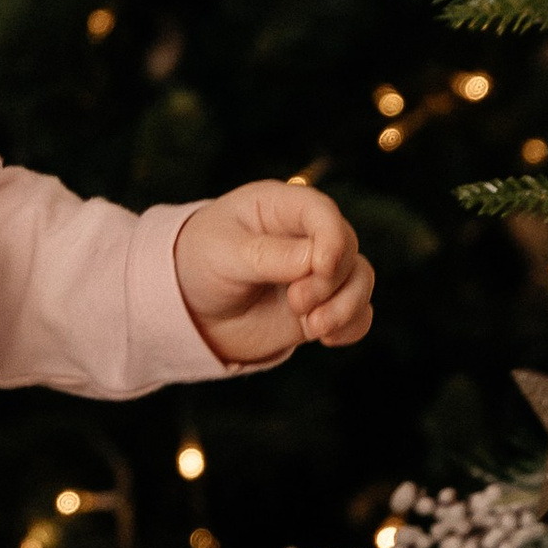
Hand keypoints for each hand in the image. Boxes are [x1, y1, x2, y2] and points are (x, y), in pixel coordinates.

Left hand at [176, 179, 374, 361]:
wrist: (187, 309)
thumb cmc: (196, 265)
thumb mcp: (221, 254)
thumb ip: (266, 255)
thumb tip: (315, 260)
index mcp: (279, 207)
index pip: (321, 212)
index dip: (332, 238)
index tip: (321, 268)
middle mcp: (305, 236)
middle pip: (348, 248)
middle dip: (330, 280)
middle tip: (296, 303)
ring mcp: (315, 272)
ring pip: (360, 280)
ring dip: (346, 306)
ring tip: (312, 328)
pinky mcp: (320, 305)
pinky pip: (357, 312)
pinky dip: (352, 325)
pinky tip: (328, 339)